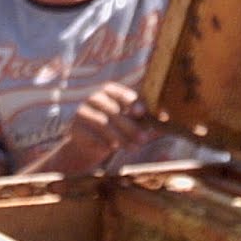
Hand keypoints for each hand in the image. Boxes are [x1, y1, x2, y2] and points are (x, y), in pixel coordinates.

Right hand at [26, 82, 154, 174]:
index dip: (130, 101)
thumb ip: (145, 117)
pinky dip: (104, 143)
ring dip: (121, 137)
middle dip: (130, 127)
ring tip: (134, 148)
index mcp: (108, 90)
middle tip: (144, 139)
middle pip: (113, 111)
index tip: (141, 112)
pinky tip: (114, 149)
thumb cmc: (116, 127)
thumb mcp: (130, 119)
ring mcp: (82, 112)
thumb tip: (166, 116)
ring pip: (103, 124)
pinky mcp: (75, 127)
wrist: (89, 142)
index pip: (119, 92)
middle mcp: (93, 98)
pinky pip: (91, 135)